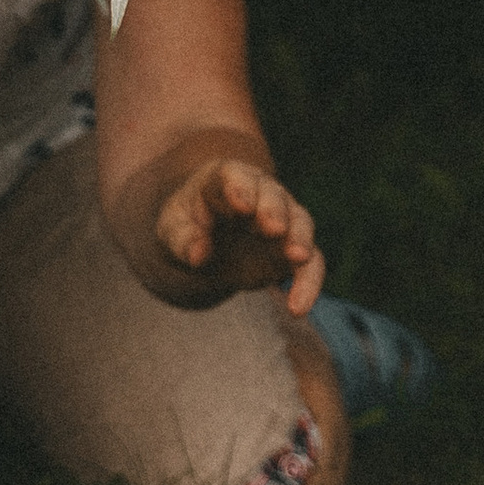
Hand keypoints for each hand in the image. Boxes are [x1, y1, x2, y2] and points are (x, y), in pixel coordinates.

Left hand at [145, 151, 325, 312]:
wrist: (207, 242)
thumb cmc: (188, 225)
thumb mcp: (173, 229)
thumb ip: (182, 238)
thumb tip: (199, 255)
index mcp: (226, 180)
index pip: (235, 176)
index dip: (240, 188)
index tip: (241, 205)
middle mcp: (261, 193)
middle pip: (273, 196)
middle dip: (274, 211)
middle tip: (274, 228)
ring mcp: (283, 219)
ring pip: (300, 222)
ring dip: (300, 239)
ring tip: (298, 258)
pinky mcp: (293, 249)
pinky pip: (310, 263)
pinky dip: (309, 283)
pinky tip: (298, 308)